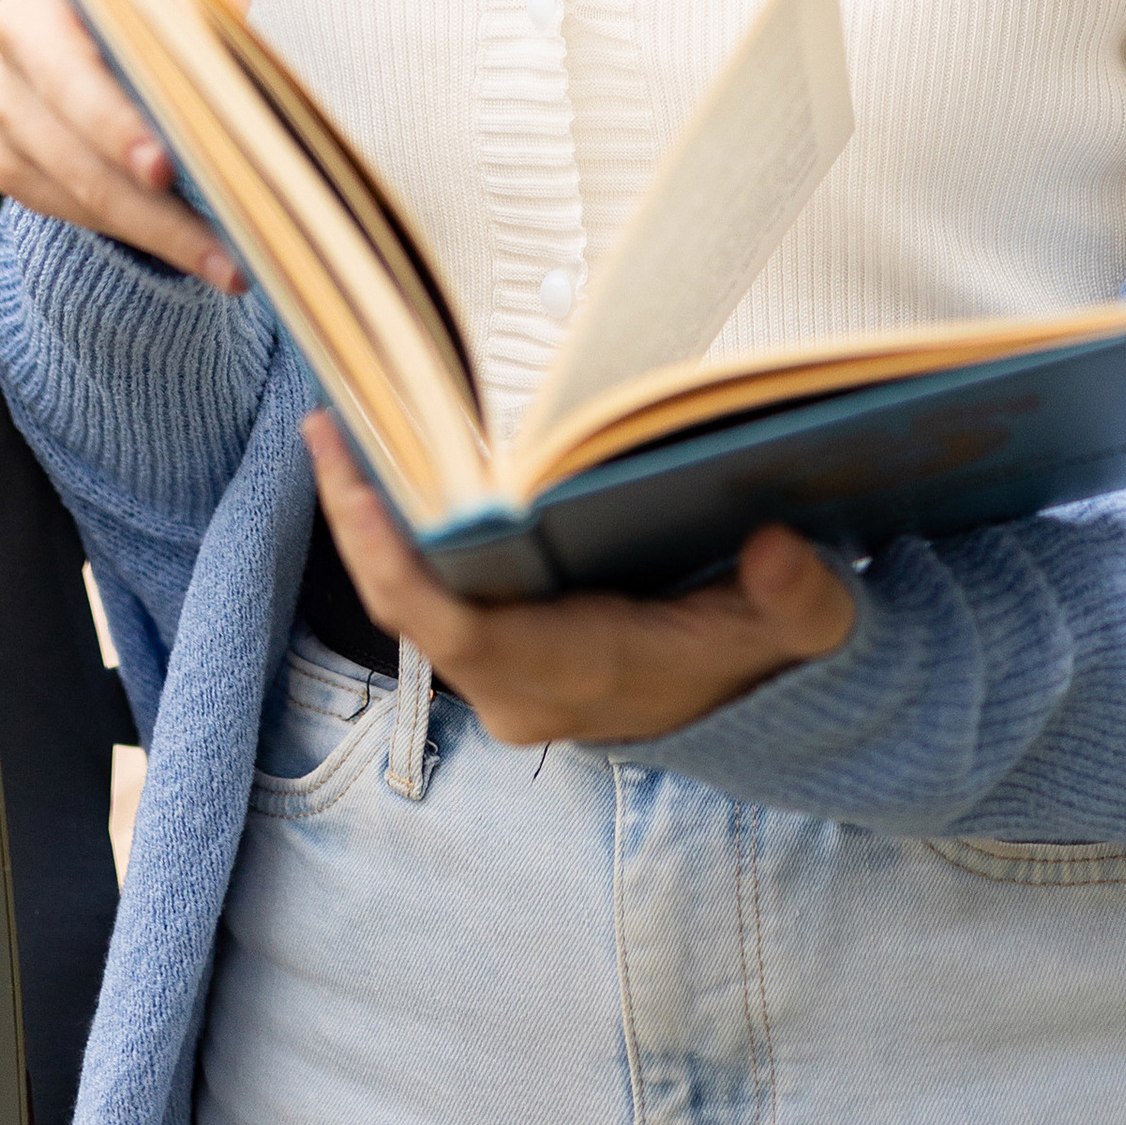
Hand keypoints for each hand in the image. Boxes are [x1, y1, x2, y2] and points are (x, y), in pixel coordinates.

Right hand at [0, 0, 252, 287]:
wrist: (132, 53)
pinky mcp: (5, 157)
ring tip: (224, 257)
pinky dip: (126, 233)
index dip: (125, 51)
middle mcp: (18, 18)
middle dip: (124, 148)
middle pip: (68, 92)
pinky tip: (188, 251)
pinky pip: (59, 204)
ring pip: (69, 167)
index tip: (169, 125)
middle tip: (185, 193)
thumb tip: (206, 45)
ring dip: (149, 219)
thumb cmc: (178, 8)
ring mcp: (5, 93)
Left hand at [304, 412, 853, 744]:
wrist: (750, 698)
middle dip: (359, 520)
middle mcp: (517, 688)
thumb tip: (772, 548)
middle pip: (409, 606)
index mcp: (572, 677)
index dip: (394, 560)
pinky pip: (428, 593)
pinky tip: (388, 468)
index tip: (353, 489)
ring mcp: (501, 675)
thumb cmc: (762, 652)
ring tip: (340, 432)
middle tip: (324, 426)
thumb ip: (796, 596)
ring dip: (371, 522)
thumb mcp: (800, 624)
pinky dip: (400, 534)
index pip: (454, 628)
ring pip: (409, 598)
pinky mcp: (500, 653)